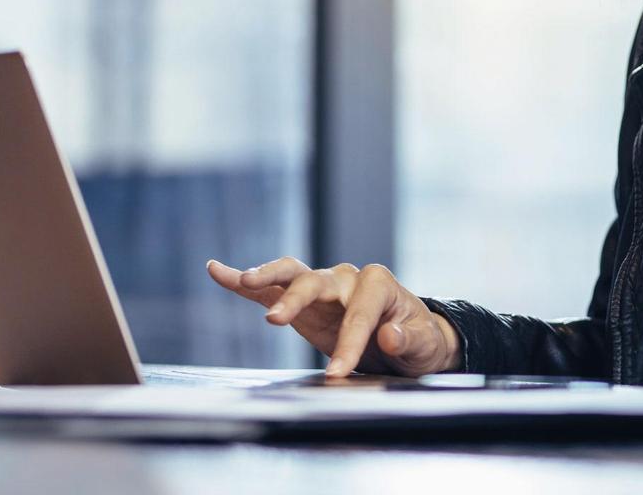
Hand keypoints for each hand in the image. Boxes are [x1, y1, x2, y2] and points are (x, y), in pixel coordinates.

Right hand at [206, 257, 461, 377]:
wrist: (411, 340)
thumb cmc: (419, 340)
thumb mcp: (426, 345)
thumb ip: (410, 339)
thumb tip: (389, 334)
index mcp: (377, 283)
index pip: (358, 313)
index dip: (348, 343)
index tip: (338, 373)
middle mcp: (346, 278)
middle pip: (314, 281)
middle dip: (297, 300)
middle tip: (277, 321)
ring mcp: (322, 287)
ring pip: (289, 275)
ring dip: (265, 277)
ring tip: (242, 281)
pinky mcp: (302, 303)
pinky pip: (270, 290)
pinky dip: (243, 282)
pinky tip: (217, 270)